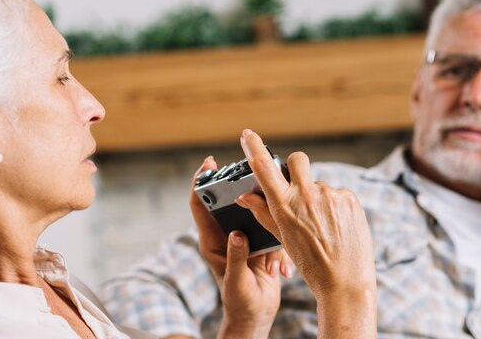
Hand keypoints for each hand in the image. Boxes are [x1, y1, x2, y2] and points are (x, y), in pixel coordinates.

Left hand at [189, 157, 292, 337]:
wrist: (256, 317)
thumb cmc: (240, 303)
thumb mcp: (236, 281)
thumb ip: (236, 257)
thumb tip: (237, 234)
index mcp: (212, 241)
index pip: (200, 205)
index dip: (201, 182)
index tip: (209, 163)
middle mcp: (227, 235)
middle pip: (229, 201)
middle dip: (242, 190)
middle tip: (255, 177)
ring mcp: (245, 238)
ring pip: (255, 213)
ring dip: (267, 222)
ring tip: (273, 245)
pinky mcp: (262, 243)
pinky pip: (272, 231)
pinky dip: (279, 248)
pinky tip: (281, 269)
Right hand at [235, 129, 376, 337]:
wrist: (345, 281)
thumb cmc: (310, 263)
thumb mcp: (282, 238)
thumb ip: (263, 212)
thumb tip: (245, 196)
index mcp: (284, 205)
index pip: (263, 167)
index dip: (254, 147)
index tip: (248, 134)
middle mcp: (306, 194)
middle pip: (297, 160)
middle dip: (295, 168)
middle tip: (298, 190)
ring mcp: (330, 195)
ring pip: (319, 184)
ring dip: (318, 198)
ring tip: (324, 226)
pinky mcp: (349, 198)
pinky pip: (337, 194)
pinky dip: (335, 207)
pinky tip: (337, 227)